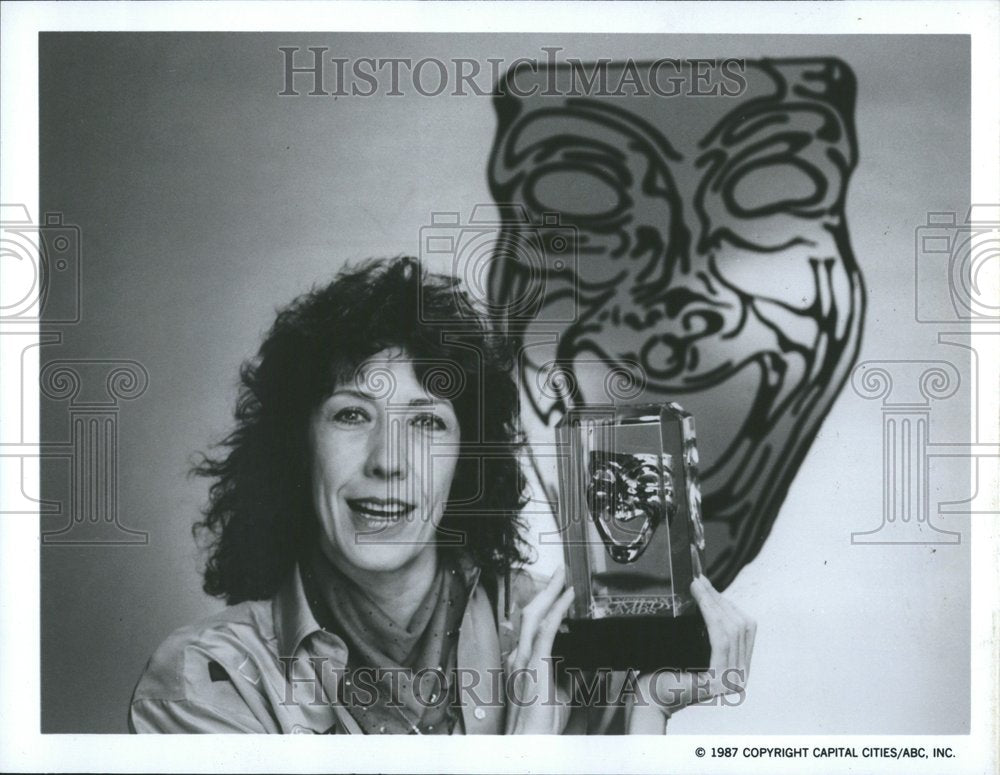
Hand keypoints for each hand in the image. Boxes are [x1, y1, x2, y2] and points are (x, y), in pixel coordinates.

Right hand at [504, 566, 574, 733]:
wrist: (530, 741)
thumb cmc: (542, 724)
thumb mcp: (561, 693)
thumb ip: (571, 674)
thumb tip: (586, 662)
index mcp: (524, 662)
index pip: (531, 626)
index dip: (544, 606)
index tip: (558, 593)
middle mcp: (520, 656)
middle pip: (529, 613)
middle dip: (545, 591)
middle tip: (559, 574)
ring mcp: (524, 659)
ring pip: (534, 615)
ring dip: (549, 593)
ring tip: (562, 578)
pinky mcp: (534, 664)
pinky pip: (545, 629)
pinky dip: (556, 609)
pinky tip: (566, 597)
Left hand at [626, 575, 755, 732]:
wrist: (649, 696)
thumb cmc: (666, 670)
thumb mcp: (693, 645)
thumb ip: (708, 628)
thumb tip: (708, 593)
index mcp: (739, 669)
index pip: (743, 629)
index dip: (728, 603)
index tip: (708, 585)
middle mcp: (741, 678)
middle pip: (740, 627)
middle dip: (719, 599)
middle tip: (699, 581)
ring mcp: (733, 682)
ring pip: (731, 630)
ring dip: (713, 603)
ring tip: (697, 586)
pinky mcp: (719, 681)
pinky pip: (720, 640)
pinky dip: (711, 615)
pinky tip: (700, 601)